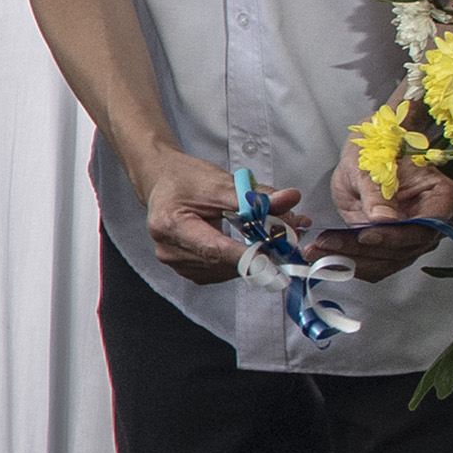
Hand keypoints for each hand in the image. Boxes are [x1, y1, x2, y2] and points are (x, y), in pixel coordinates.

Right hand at [143, 148, 276, 283]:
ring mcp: (175, 263)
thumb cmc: (186, 180)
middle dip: (258, 254)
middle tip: (285, 239)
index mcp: (170, 225)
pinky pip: (219, 273)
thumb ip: (255, 196)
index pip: (214, 249)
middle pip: (222, 263)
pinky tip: (247, 247)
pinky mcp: (185, 269)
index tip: (278, 252)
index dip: (248, 255)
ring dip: (251, 260)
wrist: (163, 182)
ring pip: (224, 272)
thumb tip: (290, 199)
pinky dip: (239, 262)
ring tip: (268, 239)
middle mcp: (169, 249)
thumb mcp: (220, 182)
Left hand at [325, 149, 452, 277]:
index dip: (395, 236)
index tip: (366, 236)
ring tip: (318, 251)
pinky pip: (376, 263)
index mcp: (442, 197)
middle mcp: (433, 222)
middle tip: (330, 245)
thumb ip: (377, 192)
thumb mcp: (372, 164)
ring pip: (388, 261)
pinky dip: (351, 262)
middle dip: (364, 251)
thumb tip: (383, 219)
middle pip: (405, 249)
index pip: (426, 226)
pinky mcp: (392, 245)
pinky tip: (326, 256)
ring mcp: (413, 236)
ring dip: (351, 260)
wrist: (370, 152)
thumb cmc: (378, 150)